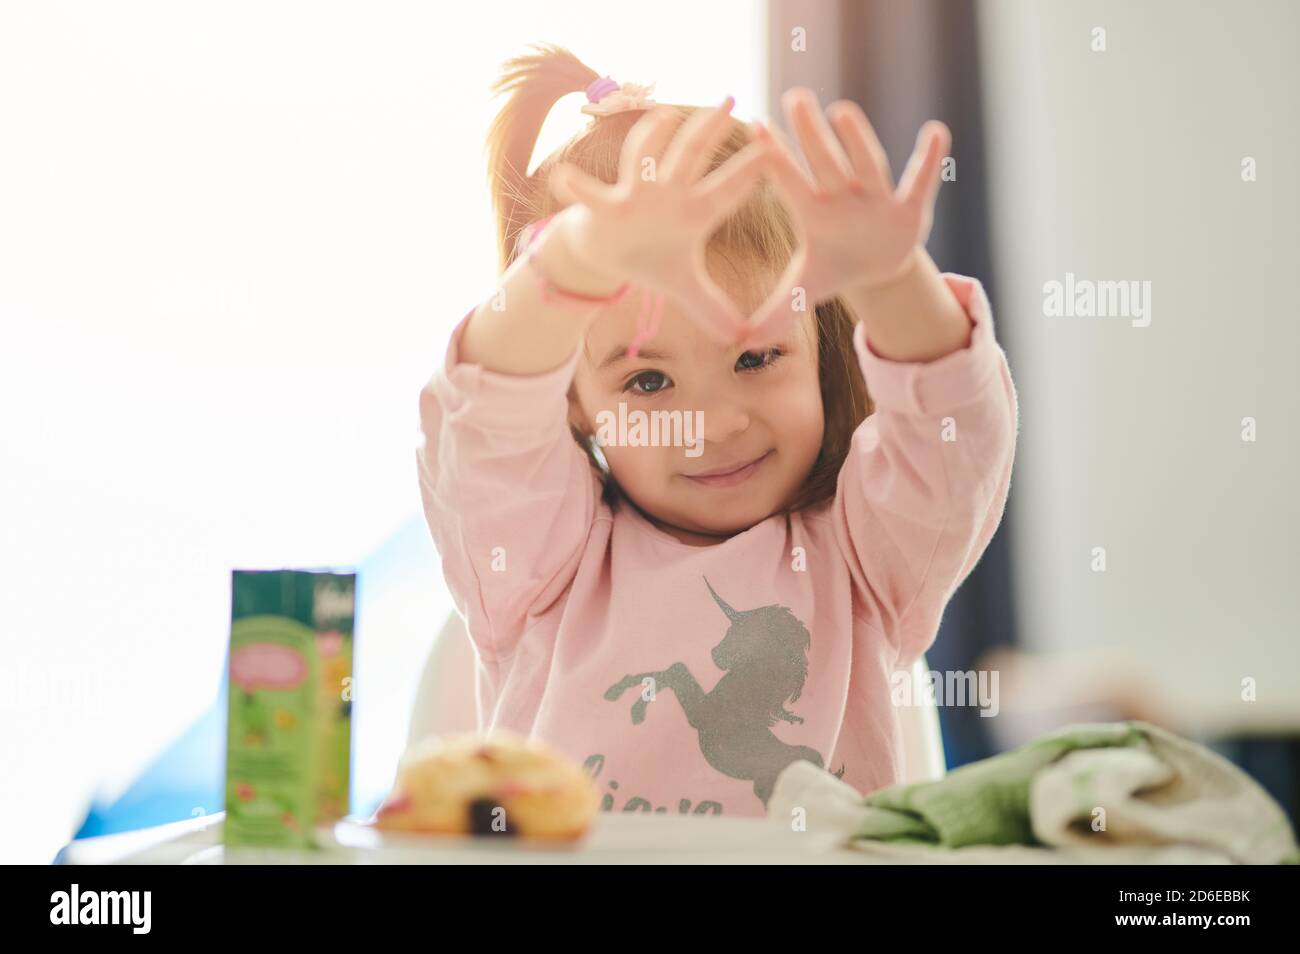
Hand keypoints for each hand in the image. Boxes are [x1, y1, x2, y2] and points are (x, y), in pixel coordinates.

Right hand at [548, 98, 766, 344]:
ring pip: (645, 157)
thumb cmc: (650, 258)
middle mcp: (667, 194)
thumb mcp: (684, 287)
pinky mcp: (605, 205)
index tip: (774, 151)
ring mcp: (636, 195)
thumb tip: (741, 339)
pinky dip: (576, 188)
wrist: (605, 250)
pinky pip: (590, 195)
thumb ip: (713, 308)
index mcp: (694, 212)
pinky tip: (561, 178)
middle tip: (730, 100)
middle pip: (691, 155)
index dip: (750, 172)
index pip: (728, 191)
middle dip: (708, 129)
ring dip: (653, 137)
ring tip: (665, 116)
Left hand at [741, 88, 950, 346]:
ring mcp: (876, 199)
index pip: (788, 183)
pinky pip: (920, 182)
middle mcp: (842, 198)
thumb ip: (775, 312)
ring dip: (858, 140)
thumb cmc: (833, 265)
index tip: (755, 128)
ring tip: (845, 110)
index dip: (774, 160)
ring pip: (867, 165)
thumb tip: (742, 343)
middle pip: (824, 162)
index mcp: (812, 214)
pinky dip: (929, 160)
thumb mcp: (805, 289)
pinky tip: (936, 131)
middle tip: (795, 97)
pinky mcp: (910, 208)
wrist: (876, 265)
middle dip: (811, 133)